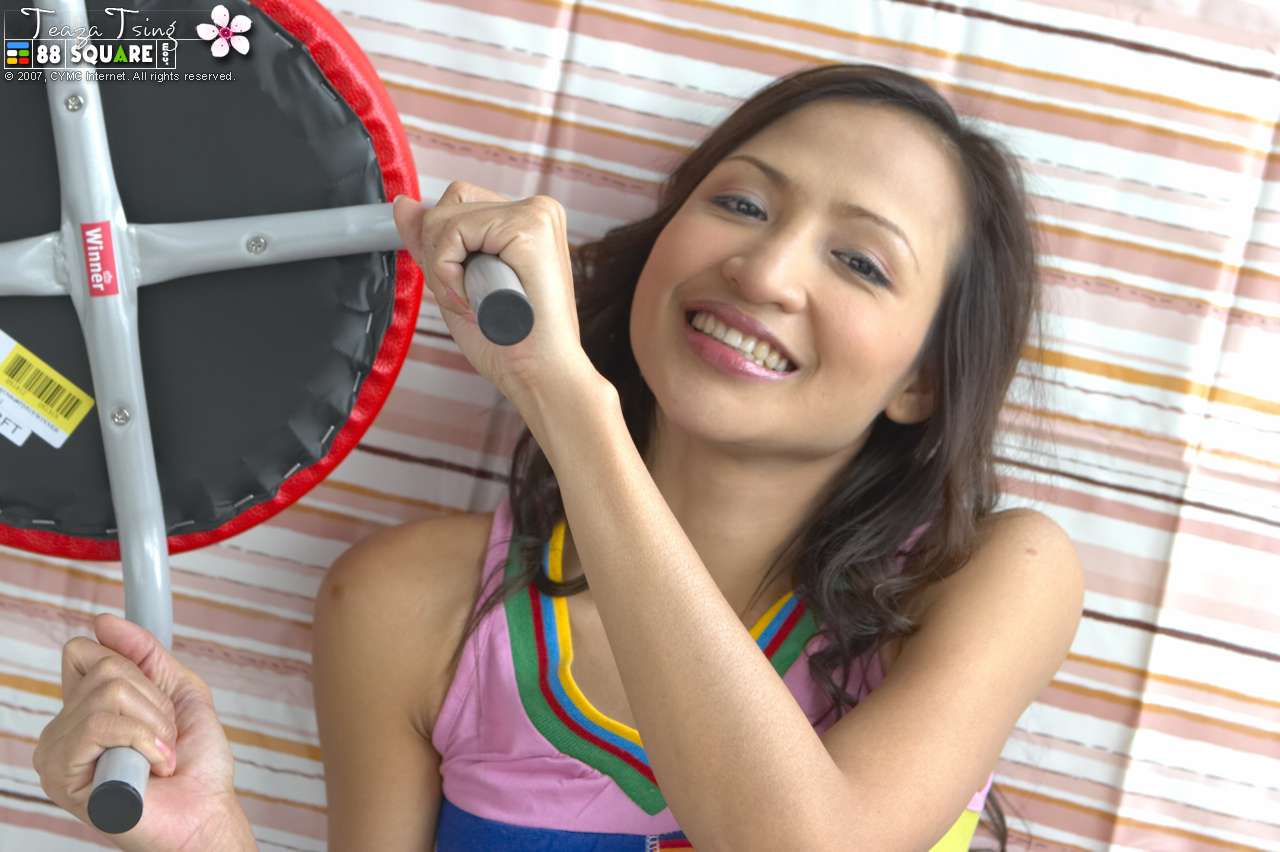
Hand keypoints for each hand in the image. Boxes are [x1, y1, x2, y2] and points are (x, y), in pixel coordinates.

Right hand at [33, 614, 254, 851]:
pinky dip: (145, 739)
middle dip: (154, 699)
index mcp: (84, 709)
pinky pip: (102, 724)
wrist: (205, 812)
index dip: (130, 666)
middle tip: (164, 736)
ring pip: (108, 692)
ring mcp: (56, 753)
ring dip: (154, 722)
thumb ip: (145, 653)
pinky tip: (155, 766)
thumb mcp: (178, 692)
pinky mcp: (61, 775)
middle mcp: (62, 730)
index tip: (155, 699)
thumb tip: (105, 622)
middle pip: (104, 668)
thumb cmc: (196, 765)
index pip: (82, 651)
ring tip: (160, 753)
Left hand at [392, 182, 609, 417]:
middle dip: (441, 258)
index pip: (458, 204)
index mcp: (527, 222)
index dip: (444, 251)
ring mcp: (535, 214)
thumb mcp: (459, 285)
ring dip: (443, 270)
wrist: (541, 376)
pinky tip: (475, 300)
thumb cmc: (510, 345)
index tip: (467, 295)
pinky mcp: (529, 226)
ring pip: (445, 217)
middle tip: (470, 302)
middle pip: (450, 203)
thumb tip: (404, 204)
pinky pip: (453, 231)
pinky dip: (448, 272)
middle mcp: (537, 210)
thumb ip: (434, 244)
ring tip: (475, 305)